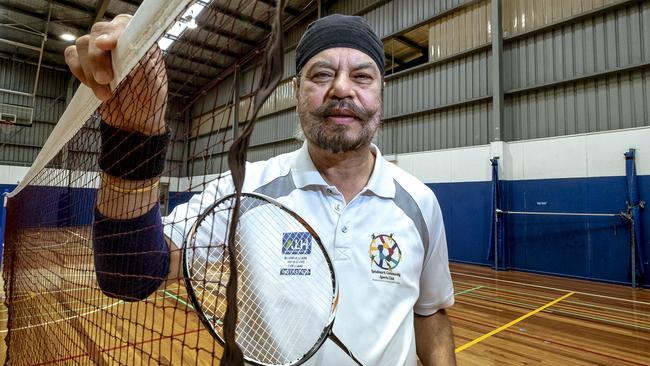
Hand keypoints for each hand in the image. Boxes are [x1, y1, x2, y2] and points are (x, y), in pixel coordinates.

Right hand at [65, 14, 167, 134]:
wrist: (137, 122)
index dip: (112, 33)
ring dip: (90, 71)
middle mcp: (117, 41)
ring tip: (105, 94)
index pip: (122, 24)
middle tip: (105, 80)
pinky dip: (78, 71)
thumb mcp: (154, 81)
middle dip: (98, 59)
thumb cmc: (150, 99)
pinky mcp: (85, 64)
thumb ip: (141, 60)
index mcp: (137, 40)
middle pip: (97, 33)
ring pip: (82, 45)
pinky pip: (71, 56)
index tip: (106, 46)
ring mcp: (99, 51)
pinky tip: (92, 87)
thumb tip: (121, 44)